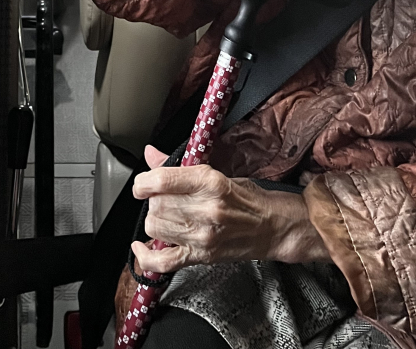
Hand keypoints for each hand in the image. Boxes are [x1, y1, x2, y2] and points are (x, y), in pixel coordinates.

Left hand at [129, 146, 326, 272]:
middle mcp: (205, 209)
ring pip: (155, 228)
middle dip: (153, 200)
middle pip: (156, 205)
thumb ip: (179, 166)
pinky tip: (141, 247)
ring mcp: (203, 236)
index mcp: (209, 182)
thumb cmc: (247, 198)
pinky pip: (163, 262)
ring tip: (165, 217)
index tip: (143, 184)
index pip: (161, 180)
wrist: (273, 227)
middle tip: (162, 199)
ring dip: (154, 221)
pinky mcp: (202, 257)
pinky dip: (146, 257)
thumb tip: (152, 154)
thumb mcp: (216, 173)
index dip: (143, 182)